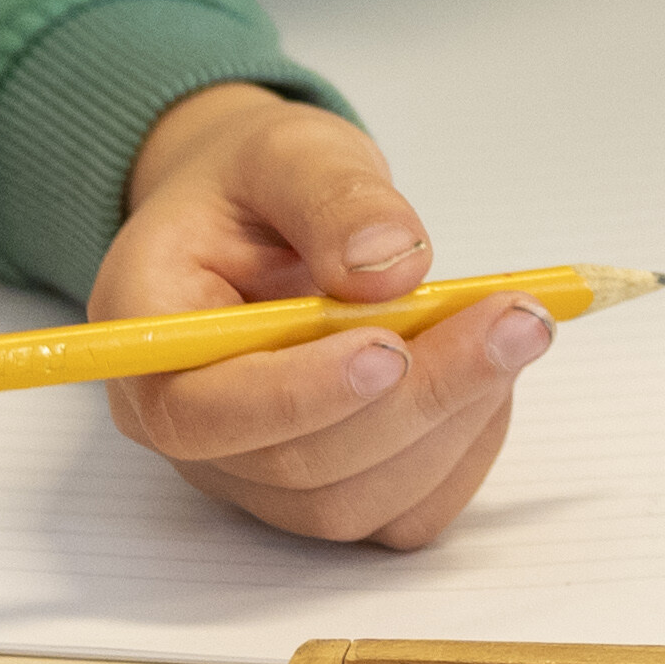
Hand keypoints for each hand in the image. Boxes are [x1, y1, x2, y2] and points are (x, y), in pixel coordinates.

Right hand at [94, 80, 556, 548]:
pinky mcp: (321, 490)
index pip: (202, 412)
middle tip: (517, 319)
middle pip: (296, 465)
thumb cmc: (259, 186)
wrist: (266, 215)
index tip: (390, 346)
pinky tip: (491, 374)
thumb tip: (390, 265)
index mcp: (147, 336)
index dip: (298, 395)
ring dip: (453, 421)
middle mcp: (189, 426)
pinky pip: (399, 512)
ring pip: (355, 501)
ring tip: (513, 326)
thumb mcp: (289, 150)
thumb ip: (333, 197)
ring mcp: (254, 472)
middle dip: (419, 396)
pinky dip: (464, 450)